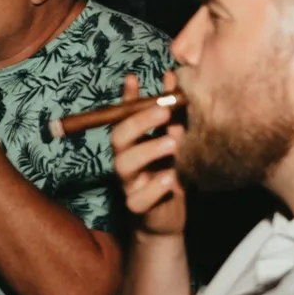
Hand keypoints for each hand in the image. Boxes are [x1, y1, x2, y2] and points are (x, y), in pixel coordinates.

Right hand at [109, 69, 185, 237]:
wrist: (170, 216)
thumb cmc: (171, 173)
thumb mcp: (174, 141)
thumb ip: (172, 115)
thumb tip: (172, 77)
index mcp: (133, 143)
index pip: (123, 116)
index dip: (127, 98)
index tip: (134, 78)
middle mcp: (126, 160)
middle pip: (119, 137)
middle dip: (139, 122)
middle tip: (164, 111)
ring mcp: (129, 183)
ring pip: (124, 164)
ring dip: (148, 150)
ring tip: (173, 144)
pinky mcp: (137, 207)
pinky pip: (138, 199)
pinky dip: (155, 188)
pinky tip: (172, 179)